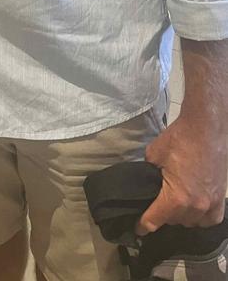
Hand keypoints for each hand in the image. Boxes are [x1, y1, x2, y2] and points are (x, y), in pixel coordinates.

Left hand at [137, 113, 227, 233]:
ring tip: (174, 203)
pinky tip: (194, 208)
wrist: (206, 128)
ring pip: (191, 222)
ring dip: (181, 216)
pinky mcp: (220, 198)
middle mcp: (195, 207)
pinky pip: (210, 219)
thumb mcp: (153, 155)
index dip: (142, 225)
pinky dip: (201, 217)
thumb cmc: (179, 138)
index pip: (155, 220)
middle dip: (163, 214)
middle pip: (173, 221)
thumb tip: (146, 181)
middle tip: (156, 202)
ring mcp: (210, 204)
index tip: (137, 228)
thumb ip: (148, 173)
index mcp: (176, 198)